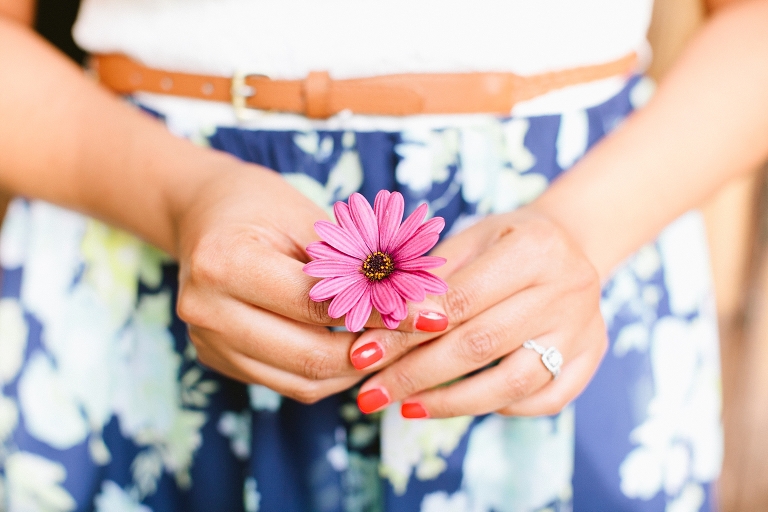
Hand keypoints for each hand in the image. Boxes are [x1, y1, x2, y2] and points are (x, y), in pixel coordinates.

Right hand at [173, 161, 446, 401]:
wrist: (202, 214)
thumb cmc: (258, 204)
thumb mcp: (306, 217)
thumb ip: (353, 265)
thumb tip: (421, 305)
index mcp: (224, 264)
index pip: (318, 305)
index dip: (381, 313)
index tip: (431, 313)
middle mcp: (206, 311)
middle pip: (310, 356)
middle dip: (377, 351)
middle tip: (421, 337)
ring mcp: (208, 343)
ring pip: (302, 382)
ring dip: (357, 370)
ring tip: (397, 345)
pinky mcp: (218, 360)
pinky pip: (287, 383)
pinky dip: (330, 374)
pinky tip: (359, 352)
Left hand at [350, 206, 606, 416]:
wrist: (572, 241)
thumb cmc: (505, 240)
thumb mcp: (469, 239)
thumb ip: (429, 279)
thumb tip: (375, 323)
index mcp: (533, 249)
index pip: (460, 301)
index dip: (407, 331)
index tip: (363, 354)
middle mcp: (566, 290)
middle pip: (481, 345)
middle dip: (416, 374)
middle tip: (370, 394)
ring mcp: (583, 328)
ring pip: (514, 382)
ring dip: (452, 402)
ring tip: (406, 407)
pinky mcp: (593, 356)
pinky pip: (546, 399)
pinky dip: (503, 408)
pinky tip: (464, 403)